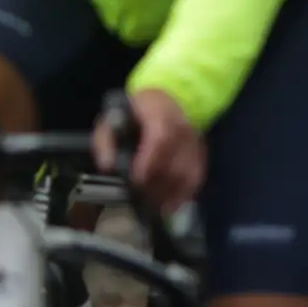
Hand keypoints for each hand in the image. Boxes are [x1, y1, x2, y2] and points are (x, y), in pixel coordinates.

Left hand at [105, 89, 204, 215]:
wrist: (166, 98)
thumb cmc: (134, 112)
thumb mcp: (111, 119)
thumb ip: (107, 142)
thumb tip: (108, 167)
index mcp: (160, 112)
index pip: (161, 138)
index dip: (150, 162)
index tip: (135, 181)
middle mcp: (183, 127)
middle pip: (176, 162)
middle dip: (158, 185)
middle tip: (140, 202)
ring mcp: (195, 141)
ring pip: (189, 173)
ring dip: (171, 194)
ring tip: (153, 208)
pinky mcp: (201, 154)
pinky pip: (196, 178)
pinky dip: (184, 195)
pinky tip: (169, 206)